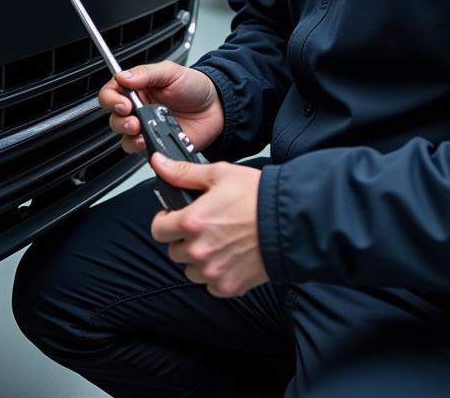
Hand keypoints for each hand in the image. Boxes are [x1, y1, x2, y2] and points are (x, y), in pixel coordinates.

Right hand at [98, 62, 224, 154]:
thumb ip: (146, 74)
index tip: (123, 103)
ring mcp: (147, 129)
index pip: (111, 93)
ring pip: (124, 138)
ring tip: (142, 130)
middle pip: (114, 118)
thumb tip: (122, 76)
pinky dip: (144, 148)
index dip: (111, 99)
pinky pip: (142, 152)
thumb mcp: (171, 72)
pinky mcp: (156, 145)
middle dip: (120, 121)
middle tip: (134, 120)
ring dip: (130, 136)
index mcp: (138, 89)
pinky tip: (152, 141)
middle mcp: (139, 110)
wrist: (217, 107)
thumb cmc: (195, 87)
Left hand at [149, 154, 267, 297]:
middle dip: (184, 239)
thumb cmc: (257, 197)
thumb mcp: (219, 174)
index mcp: (192, 222)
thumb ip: (184, 173)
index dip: (165, 220)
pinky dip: (217, 273)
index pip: (158, 230)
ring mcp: (213, 271)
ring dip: (199, 258)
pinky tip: (231, 256)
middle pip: (174, 251)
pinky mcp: (229, 286)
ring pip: (191, 270)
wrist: (291, 222)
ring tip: (220, 241)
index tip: (176, 217)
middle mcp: (198, 250)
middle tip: (205, 226)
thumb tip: (159, 163)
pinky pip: (210, 285)